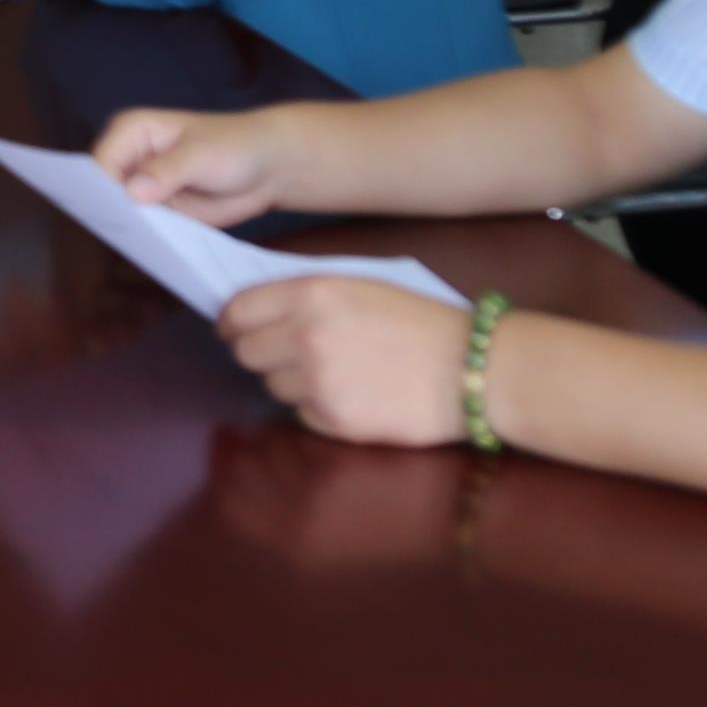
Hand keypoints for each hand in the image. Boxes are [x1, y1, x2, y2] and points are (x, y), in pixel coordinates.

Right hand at [93, 104, 294, 225]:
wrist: (268, 169)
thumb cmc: (234, 146)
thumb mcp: (201, 155)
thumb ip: (167, 171)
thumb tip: (132, 193)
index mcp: (131, 132)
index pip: (101, 163)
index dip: (103, 189)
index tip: (115, 214)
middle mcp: (130, 159)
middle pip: (105, 189)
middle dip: (112, 211)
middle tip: (123, 234)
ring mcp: (143, 187)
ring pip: (121, 212)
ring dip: (128, 229)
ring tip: (138, 245)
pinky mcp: (158, 211)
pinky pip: (143, 228)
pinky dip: (145, 239)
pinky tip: (152, 251)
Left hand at [220, 274, 475, 449]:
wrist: (474, 369)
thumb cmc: (422, 322)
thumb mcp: (361, 286)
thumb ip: (307, 295)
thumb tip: (256, 309)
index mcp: (312, 294)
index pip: (238, 310)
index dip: (232, 322)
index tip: (233, 329)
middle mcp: (306, 336)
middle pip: (246, 352)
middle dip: (260, 353)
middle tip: (284, 354)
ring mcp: (319, 382)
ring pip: (272, 387)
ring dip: (291, 382)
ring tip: (333, 373)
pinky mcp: (335, 420)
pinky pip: (302, 415)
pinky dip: (317, 408)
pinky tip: (352, 395)